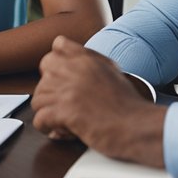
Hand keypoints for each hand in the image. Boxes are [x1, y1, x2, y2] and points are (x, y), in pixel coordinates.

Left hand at [31, 36, 165, 166]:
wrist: (139, 127)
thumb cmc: (129, 106)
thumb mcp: (112, 72)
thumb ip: (90, 64)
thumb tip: (71, 63)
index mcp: (87, 58)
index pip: (58, 45)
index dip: (58, 63)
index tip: (66, 78)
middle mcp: (75, 69)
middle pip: (44, 70)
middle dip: (51, 88)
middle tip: (65, 102)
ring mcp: (67, 90)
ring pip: (38, 98)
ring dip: (49, 112)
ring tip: (67, 121)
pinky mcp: (64, 111)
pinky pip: (39, 119)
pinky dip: (48, 128)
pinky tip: (64, 132)